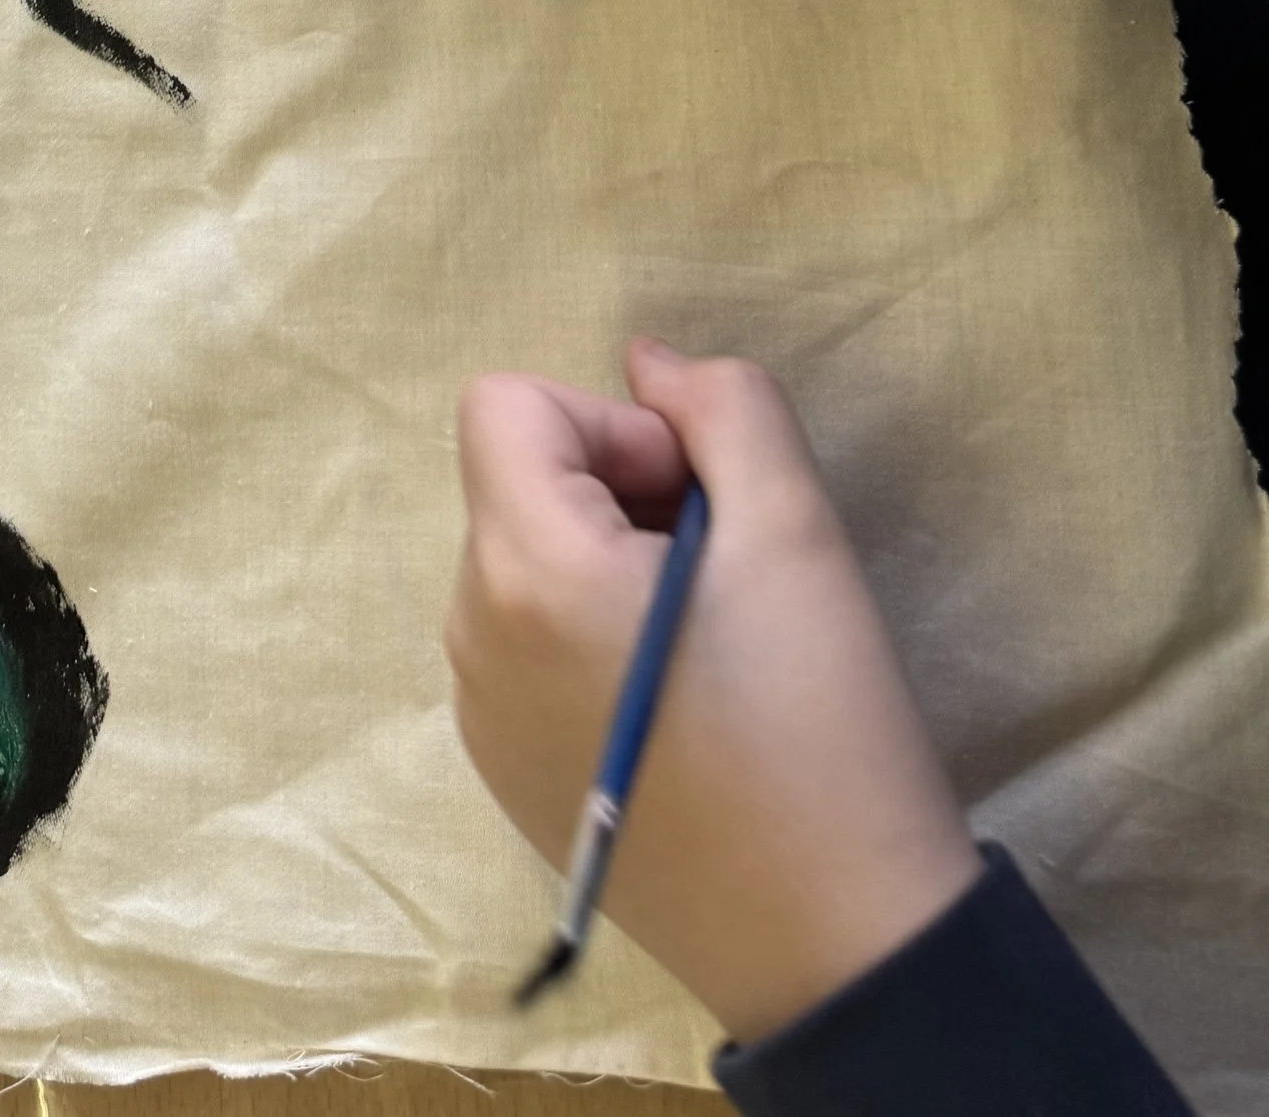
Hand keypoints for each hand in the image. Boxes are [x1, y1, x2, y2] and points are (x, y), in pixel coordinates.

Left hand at [449, 339, 984, 1045]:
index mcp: (522, 570)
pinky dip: (590, 638)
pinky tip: (684, 706)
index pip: (505, 405)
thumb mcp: (795, 529)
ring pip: (522, 562)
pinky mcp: (505, 774)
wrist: (838, 946)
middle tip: (722, 568)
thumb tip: (647, 364)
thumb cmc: (823, 727)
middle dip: (613, 491)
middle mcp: (471, 636)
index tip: (693, 498)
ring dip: (605, 562)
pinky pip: (524, 646)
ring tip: (712, 640)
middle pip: (514, 484)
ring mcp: (478, 715)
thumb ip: (723, 406)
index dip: (609, 424)